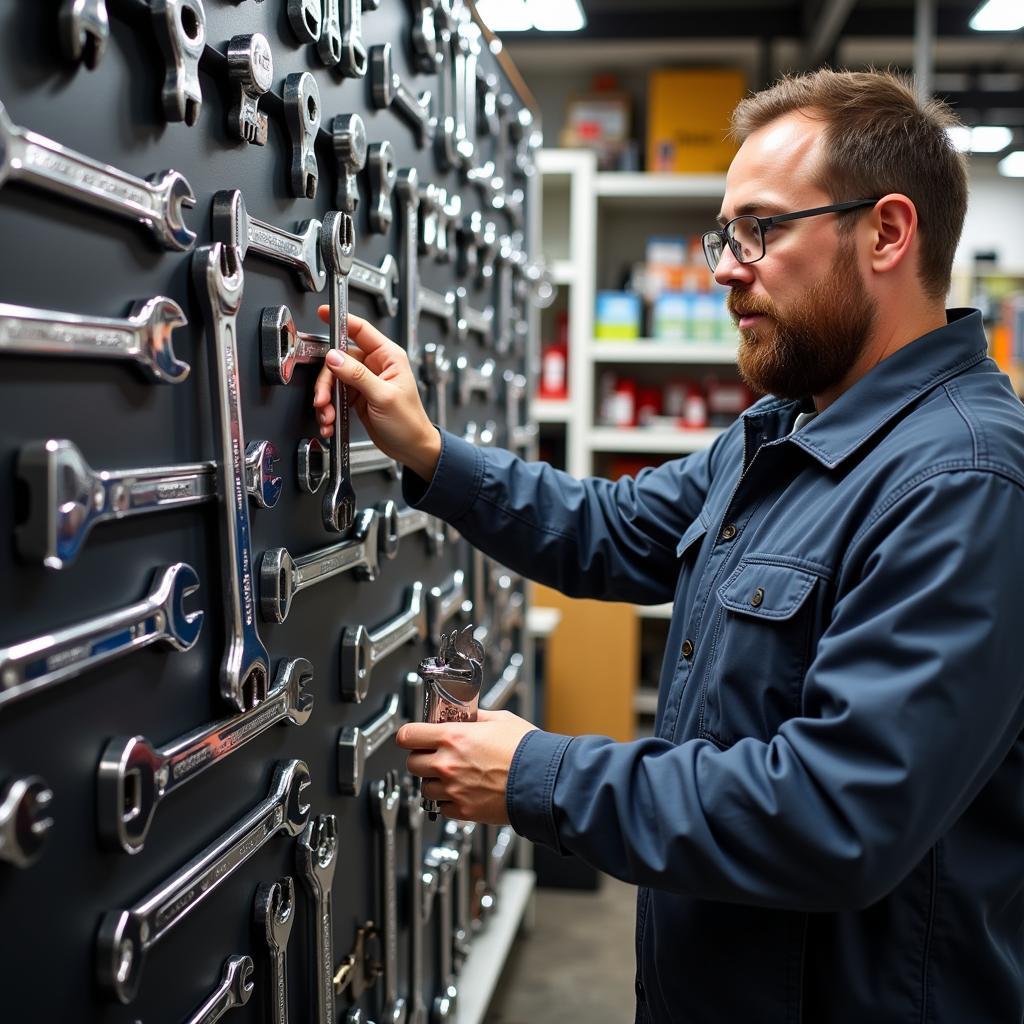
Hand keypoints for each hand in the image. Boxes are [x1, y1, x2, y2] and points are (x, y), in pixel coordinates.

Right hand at [312, 310, 441, 481]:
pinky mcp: (357, 397)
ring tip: (328, 416)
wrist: (411, 448)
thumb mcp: (383, 396)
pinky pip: (335, 396)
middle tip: (323, 399)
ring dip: (326, 399)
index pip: (361, 329)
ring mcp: (364, 381)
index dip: (340, 320)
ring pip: (333, 380)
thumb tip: (335, 357)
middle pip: (338, 359)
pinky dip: (329, 409)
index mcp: (388, 357)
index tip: (323, 313)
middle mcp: (375, 365)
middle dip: (327, 382)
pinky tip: (331, 422)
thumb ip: (358, 375)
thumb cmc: (409, 423)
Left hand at [396, 709, 538, 823]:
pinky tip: (462, 791)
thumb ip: (476, 717)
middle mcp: (447, 764)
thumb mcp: (500, 720)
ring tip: (452, 775)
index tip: (412, 736)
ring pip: (424, 788)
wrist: (543, 780)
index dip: (409, 735)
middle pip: (412, 763)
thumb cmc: (526, 750)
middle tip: (435, 755)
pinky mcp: (464, 810)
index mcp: (453, 738)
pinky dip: (448, 801)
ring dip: (433, 781)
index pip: (408, 736)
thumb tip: (468, 715)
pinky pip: (442, 807)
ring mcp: (454, 790)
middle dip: (421, 758)